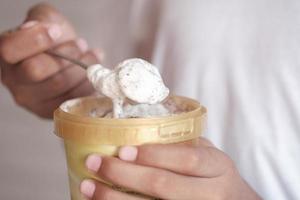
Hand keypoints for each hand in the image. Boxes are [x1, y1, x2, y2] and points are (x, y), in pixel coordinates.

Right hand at [0, 3, 101, 117]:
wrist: (68, 60)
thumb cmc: (55, 40)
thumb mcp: (46, 20)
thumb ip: (41, 20)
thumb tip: (40, 30)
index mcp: (7, 55)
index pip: (9, 50)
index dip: (36, 39)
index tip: (56, 31)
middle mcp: (13, 81)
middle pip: (36, 69)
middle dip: (66, 54)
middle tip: (81, 45)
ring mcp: (31, 100)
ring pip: (59, 84)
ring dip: (81, 67)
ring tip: (92, 56)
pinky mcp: (51, 111)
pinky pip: (72, 98)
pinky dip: (87, 83)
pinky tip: (92, 72)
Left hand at [80, 138, 260, 199]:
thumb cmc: (213, 176)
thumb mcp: (208, 155)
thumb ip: (182, 145)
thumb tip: (135, 131)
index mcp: (218, 167)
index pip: (187, 160)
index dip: (154, 154)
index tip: (122, 149)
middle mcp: (212, 193)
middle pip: (164, 186)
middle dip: (125, 175)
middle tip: (95, 163)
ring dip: (115, 199)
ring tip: (89, 187)